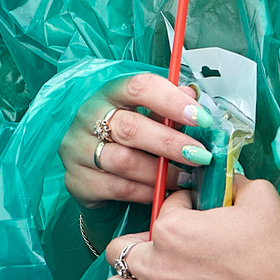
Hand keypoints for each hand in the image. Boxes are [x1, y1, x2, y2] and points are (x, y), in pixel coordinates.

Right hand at [62, 72, 217, 205]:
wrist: (89, 170)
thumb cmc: (124, 138)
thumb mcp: (144, 116)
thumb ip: (166, 108)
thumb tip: (194, 96)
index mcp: (109, 93)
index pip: (139, 87)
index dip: (172, 101)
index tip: (201, 118)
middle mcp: (88, 117)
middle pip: (131, 127)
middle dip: (170, 142)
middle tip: (200, 154)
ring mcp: (79, 150)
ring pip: (125, 161)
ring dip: (161, 172)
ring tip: (185, 177)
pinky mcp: (78, 180)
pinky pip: (119, 188)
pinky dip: (147, 191)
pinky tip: (163, 191)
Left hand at [100, 178, 279, 279]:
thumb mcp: (256, 194)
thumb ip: (230, 183)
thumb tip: (224, 178)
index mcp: (171, 229)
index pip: (162, 209)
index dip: (182, 206)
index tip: (199, 211)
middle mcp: (157, 267)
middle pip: (120, 251)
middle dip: (139, 242)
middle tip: (166, 243)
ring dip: (131, 279)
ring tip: (155, 274)